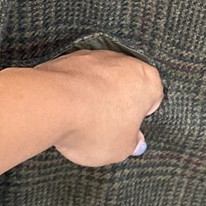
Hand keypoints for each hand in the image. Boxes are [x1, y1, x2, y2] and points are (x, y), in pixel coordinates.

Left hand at [33, 49, 163, 166]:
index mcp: (147, 80)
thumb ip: (132, 144)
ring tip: (82, 120)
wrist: (51, 104)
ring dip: (96, 94)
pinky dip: (75, 89)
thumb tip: (135, 141)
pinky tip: (66, 109)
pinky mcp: (68, 58)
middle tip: (107, 127)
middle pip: (126, 85)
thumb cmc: (94, 126)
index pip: (153, 98)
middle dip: (118, 103)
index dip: (140, 117)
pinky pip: (78, 77)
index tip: (129, 129)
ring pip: (101, 79)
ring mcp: (94, 56)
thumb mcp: (120, 149)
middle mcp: (124, 62)